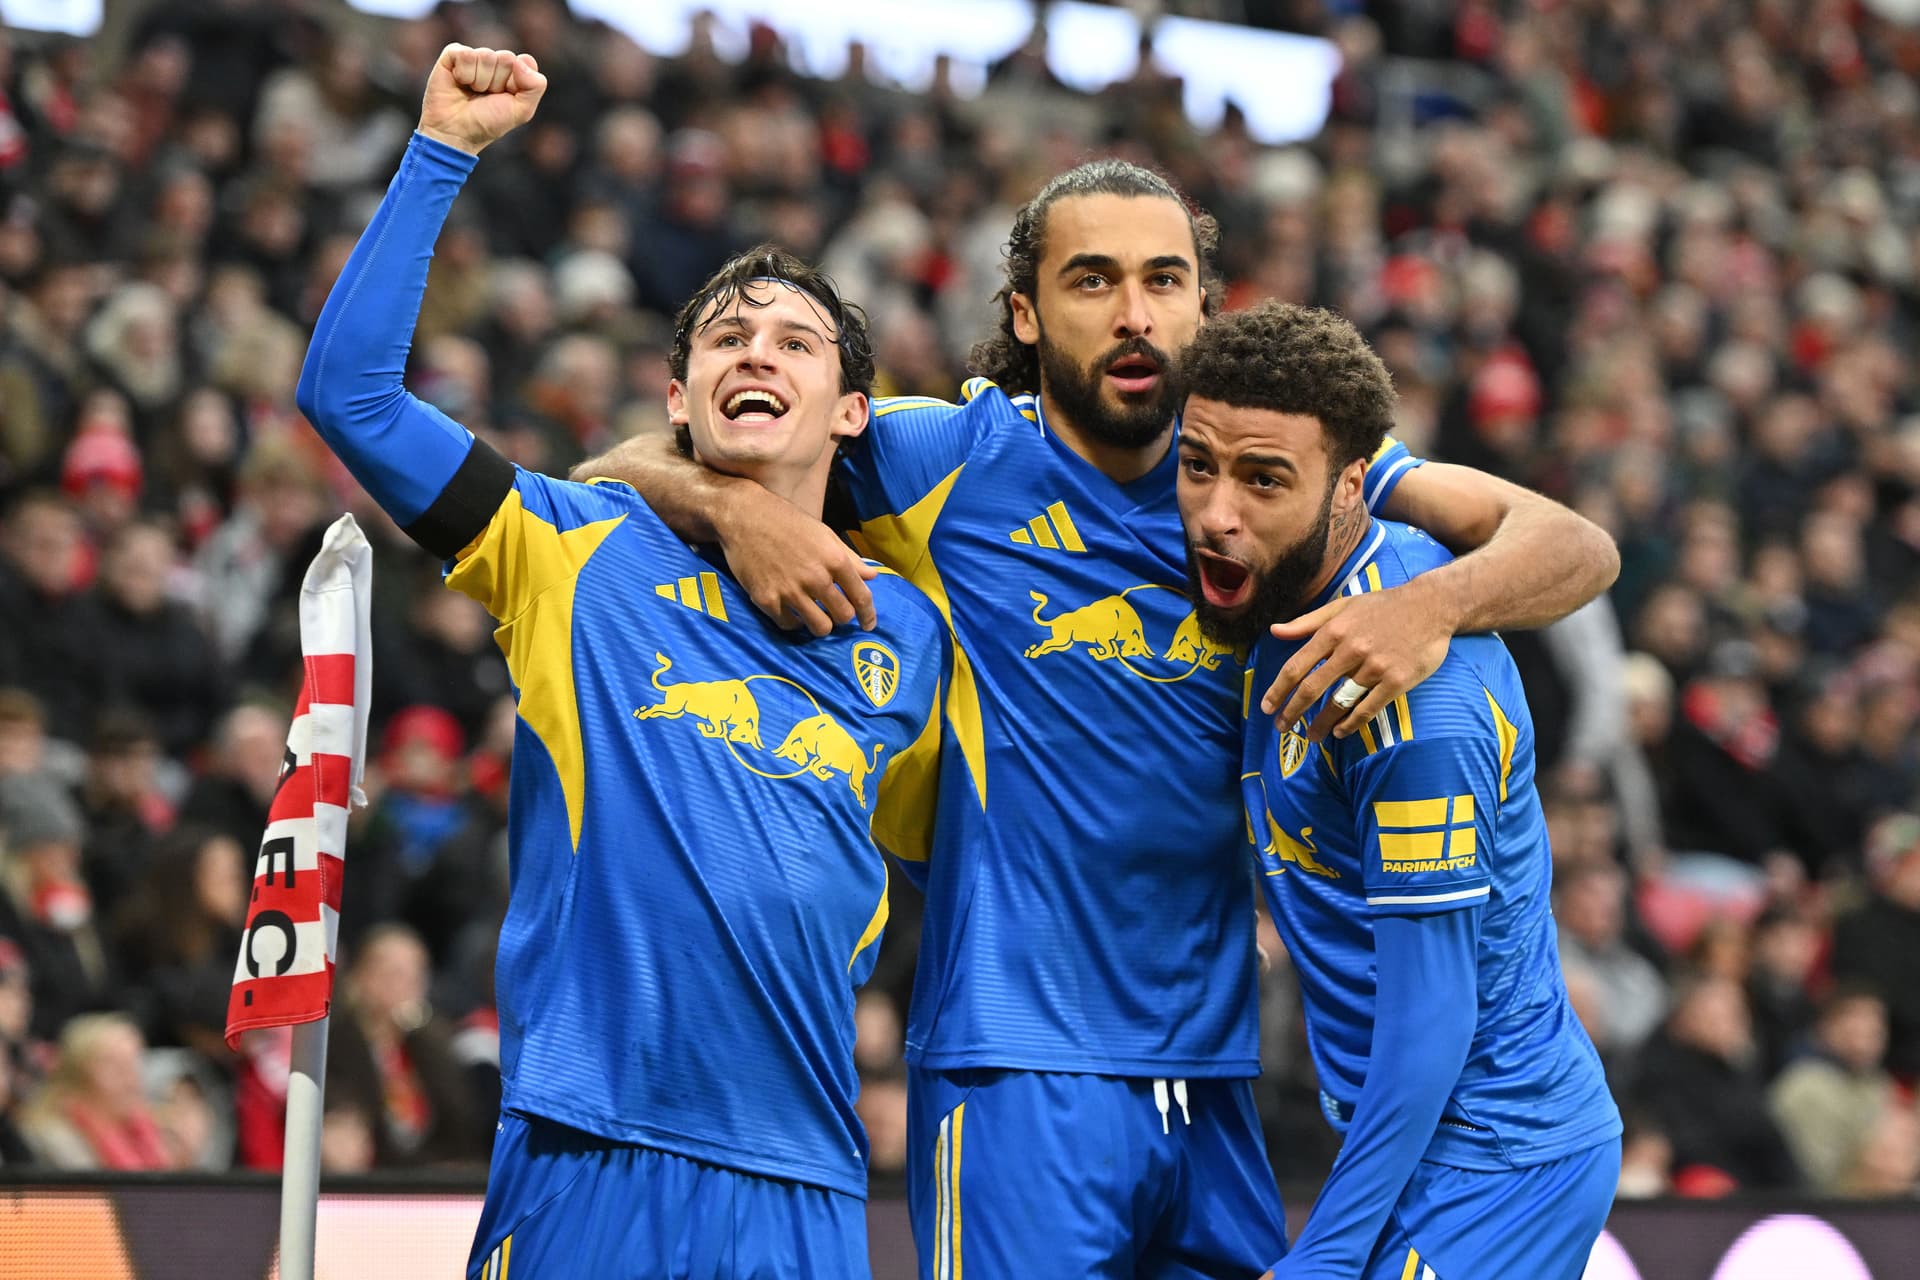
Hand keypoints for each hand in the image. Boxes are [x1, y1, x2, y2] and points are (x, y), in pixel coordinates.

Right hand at [417, 44, 546, 155]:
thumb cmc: (488, 122)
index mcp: (514, 72)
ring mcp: (474, 56)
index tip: (505, 97)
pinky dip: (463, 73)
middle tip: (486, 96)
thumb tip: (520, 60)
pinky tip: (459, 82)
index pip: (524, 61)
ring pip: (486, 55)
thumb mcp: (522, 111)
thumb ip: (535, 86)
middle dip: (497, 82)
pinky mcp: (453, 54)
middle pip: (506, 57)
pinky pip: (465, 54)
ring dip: (479, 81)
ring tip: (472, 91)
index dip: (516, 83)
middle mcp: (495, 61)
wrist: (457, 132)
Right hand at [717, 487, 877, 634]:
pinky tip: (792, 611)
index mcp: (834, 559)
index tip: (868, 624)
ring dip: (820, 624)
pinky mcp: (767, 600)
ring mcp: (790, 591)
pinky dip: (794, 621)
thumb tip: (873, 576)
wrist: (744, 516)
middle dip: (842, 618)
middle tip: (834, 613)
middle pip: (842, 617)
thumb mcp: (824, 534)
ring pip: (819, 627)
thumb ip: (850, 558)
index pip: (861, 597)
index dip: (868, 615)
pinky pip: (789, 625)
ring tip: (815, 616)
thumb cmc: (786, 521)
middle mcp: (816, 578)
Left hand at [1262, 578, 1454, 740]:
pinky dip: (1351, 724)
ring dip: (1321, 723)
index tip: (1267, 707)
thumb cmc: (1383, 606)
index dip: (1278, 690)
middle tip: (1281, 727)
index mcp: (1334, 631)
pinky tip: (1340, 732)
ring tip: (1312, 736)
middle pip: (1313, 688)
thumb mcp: (1342, 606)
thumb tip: (1274, 631)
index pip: (1297, 666)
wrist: (1431, 606)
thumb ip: (1307, 622)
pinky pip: (1368, 708)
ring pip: (1339, 702)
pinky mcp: (1397, 681)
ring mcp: (1375, 667)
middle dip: (1293, 712)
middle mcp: (1351, 650)